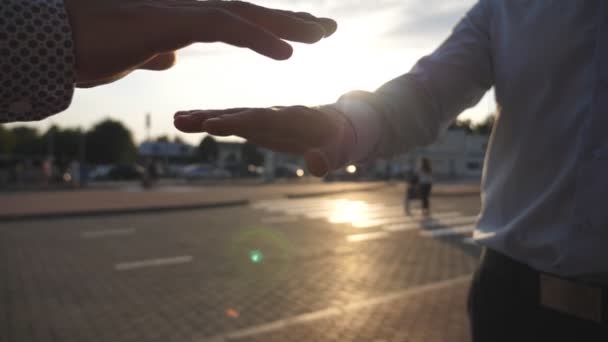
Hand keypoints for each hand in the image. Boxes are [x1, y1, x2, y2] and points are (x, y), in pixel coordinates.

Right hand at [64, 0, 336, 86]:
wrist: (57, 38)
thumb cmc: (89, 47)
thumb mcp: (133, 54)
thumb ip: (156, 51)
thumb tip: (169, 56)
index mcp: (184, 16)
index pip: (237, 19)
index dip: (272, 25)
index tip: (302, 33)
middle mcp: (189, 6)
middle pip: (251, 11)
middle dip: (293, 20)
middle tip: (329, 27)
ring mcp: (182, 9)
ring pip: (246, 13)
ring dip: (287, 26)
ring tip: (323, 35)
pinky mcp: (173, 21)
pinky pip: (226, 26)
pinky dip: (259, 39)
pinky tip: (287, 54)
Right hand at [173, 106, 354, 176]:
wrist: (337, 125)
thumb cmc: (339, 140)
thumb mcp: (339, 151)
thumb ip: (327, 157)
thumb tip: (317, 165)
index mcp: (295, 118)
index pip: (265, 119)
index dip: (242, 121)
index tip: (217, 124)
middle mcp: (274, 114)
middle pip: (242, 113)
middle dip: (215, 117)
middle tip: (184, 120)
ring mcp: (263, 118)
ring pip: (231, 115)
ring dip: (205, 117)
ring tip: (176, 120)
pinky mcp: (255, 124)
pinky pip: (229, 122)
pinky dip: (208, 121)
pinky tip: (184, 121)